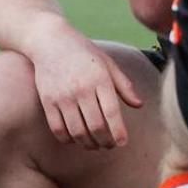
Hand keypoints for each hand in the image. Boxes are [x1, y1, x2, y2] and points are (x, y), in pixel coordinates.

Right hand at [26, 34, 143, 149]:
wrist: (50, 42)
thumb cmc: (84, 53)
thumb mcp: (108, 64)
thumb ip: (124, 85)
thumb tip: (139, 105)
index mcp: (100, 79)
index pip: (111, 112)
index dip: (118, 131)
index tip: (123, 143)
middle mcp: (81, 89)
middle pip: (95, 126)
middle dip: (105, 141)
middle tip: (109, 145)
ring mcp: (63, 96)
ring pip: (77, 131)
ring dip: (87, 144)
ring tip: (94, 145)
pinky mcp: (47, 101)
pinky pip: (58, 129)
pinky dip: (68, 139)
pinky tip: (75, 139)